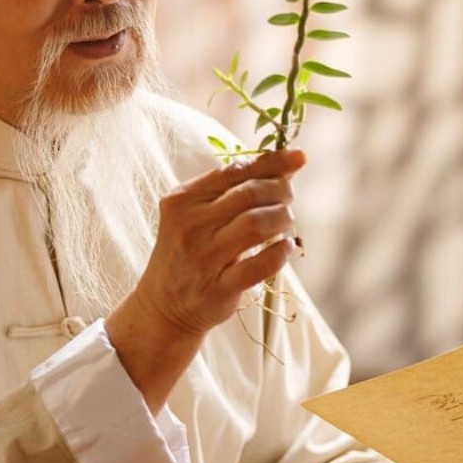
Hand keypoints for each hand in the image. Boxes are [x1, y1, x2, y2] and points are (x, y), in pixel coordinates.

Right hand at [106, 148, 304, 412]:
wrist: (164, 305)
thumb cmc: (190, 250)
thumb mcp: (198, 214)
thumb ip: (235, 189)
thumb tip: (289, 162)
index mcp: (181, 200)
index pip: (232, 171)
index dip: (271, 162)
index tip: (298, 157)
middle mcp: (189, 226)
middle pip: (248, 194)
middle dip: (279, 191)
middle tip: (288, 197)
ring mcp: (202, 258)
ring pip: (255, 224)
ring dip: (282, 218)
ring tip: (286, 220)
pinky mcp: (218, 289)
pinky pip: (260, 265)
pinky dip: (280, 253)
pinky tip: (286, 247)